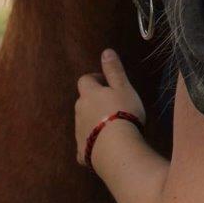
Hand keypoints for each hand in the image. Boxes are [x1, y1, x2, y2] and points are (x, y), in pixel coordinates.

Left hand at [75, 49, 145, 167]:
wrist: (116, 148)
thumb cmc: (123, 112)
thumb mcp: (124, 87)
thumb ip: (114, 70)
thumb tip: (105, 51)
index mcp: (89, 94)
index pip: (85, 80)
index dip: (95, 80)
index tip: (108, 84)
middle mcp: (80, 111)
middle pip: (83, 101)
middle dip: (95, 100)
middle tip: (113, 105)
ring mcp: (79, 131)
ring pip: (84, 121)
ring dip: (94, 120)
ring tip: (112, 125)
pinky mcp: (81, 151)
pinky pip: (85, 142)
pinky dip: (93, 141)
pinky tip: (105, 145)